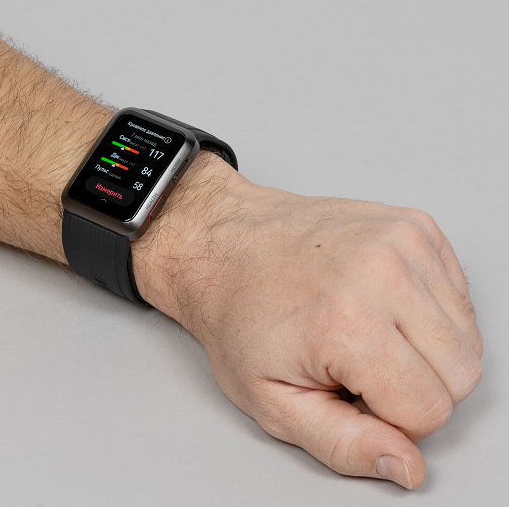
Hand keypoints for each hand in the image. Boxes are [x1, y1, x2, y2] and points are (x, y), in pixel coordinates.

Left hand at [134, 154, 482, 488]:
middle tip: (355, 366)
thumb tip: (407, 467)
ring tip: (365, 332)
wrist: (224, 247)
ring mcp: (401, 241)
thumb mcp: (273, 401)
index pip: (430, 411)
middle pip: (462, 374)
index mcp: (347, 323)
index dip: (391, 419)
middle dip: (415, 387)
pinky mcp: (413, 224)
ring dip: (424, 349)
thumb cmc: (240, 317)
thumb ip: (344, 445)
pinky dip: (429, 311)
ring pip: (467, 335)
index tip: (348, 392)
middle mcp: (383, 273)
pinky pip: (459, 294)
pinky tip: (378, 305)